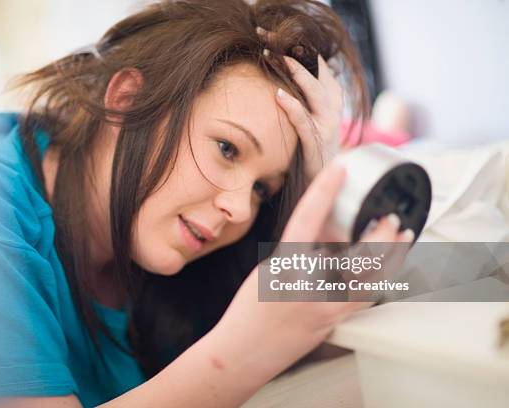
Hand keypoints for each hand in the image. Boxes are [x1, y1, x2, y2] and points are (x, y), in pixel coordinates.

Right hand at [213, 163, 412, 383]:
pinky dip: (379, 278)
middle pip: (356, 255)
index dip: (325, 190)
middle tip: (392, 217)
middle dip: (380, 234)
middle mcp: (308, 285)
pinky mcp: (333, 321)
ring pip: (371, 279)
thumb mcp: (267, 270)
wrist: (243, 352)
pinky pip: (364, 297)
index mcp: (284, 266)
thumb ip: (296, 251)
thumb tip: (323, 231)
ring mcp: (324, 306)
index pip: (308, 218)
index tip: (340, 169)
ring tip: (402, 237)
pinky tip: (388, 267)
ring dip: (391, 256)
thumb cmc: (248, 313)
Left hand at [256, 27, 343, 172]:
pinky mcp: (316, 145)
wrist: (321, 185)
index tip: (283, 38)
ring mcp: (327, 128)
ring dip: (298, 75)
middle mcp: (333, 112)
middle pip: (320, 76)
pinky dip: (293, 108)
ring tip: (279, 59)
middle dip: (299, 56)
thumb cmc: (311, 151)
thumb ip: (304, 101)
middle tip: (273, 40)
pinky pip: (304, 123)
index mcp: (331, 103)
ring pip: (317, 95)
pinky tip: (278, 95)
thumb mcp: (311, 121)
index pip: (321, 69)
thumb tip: (285, 80)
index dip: (305, 52)